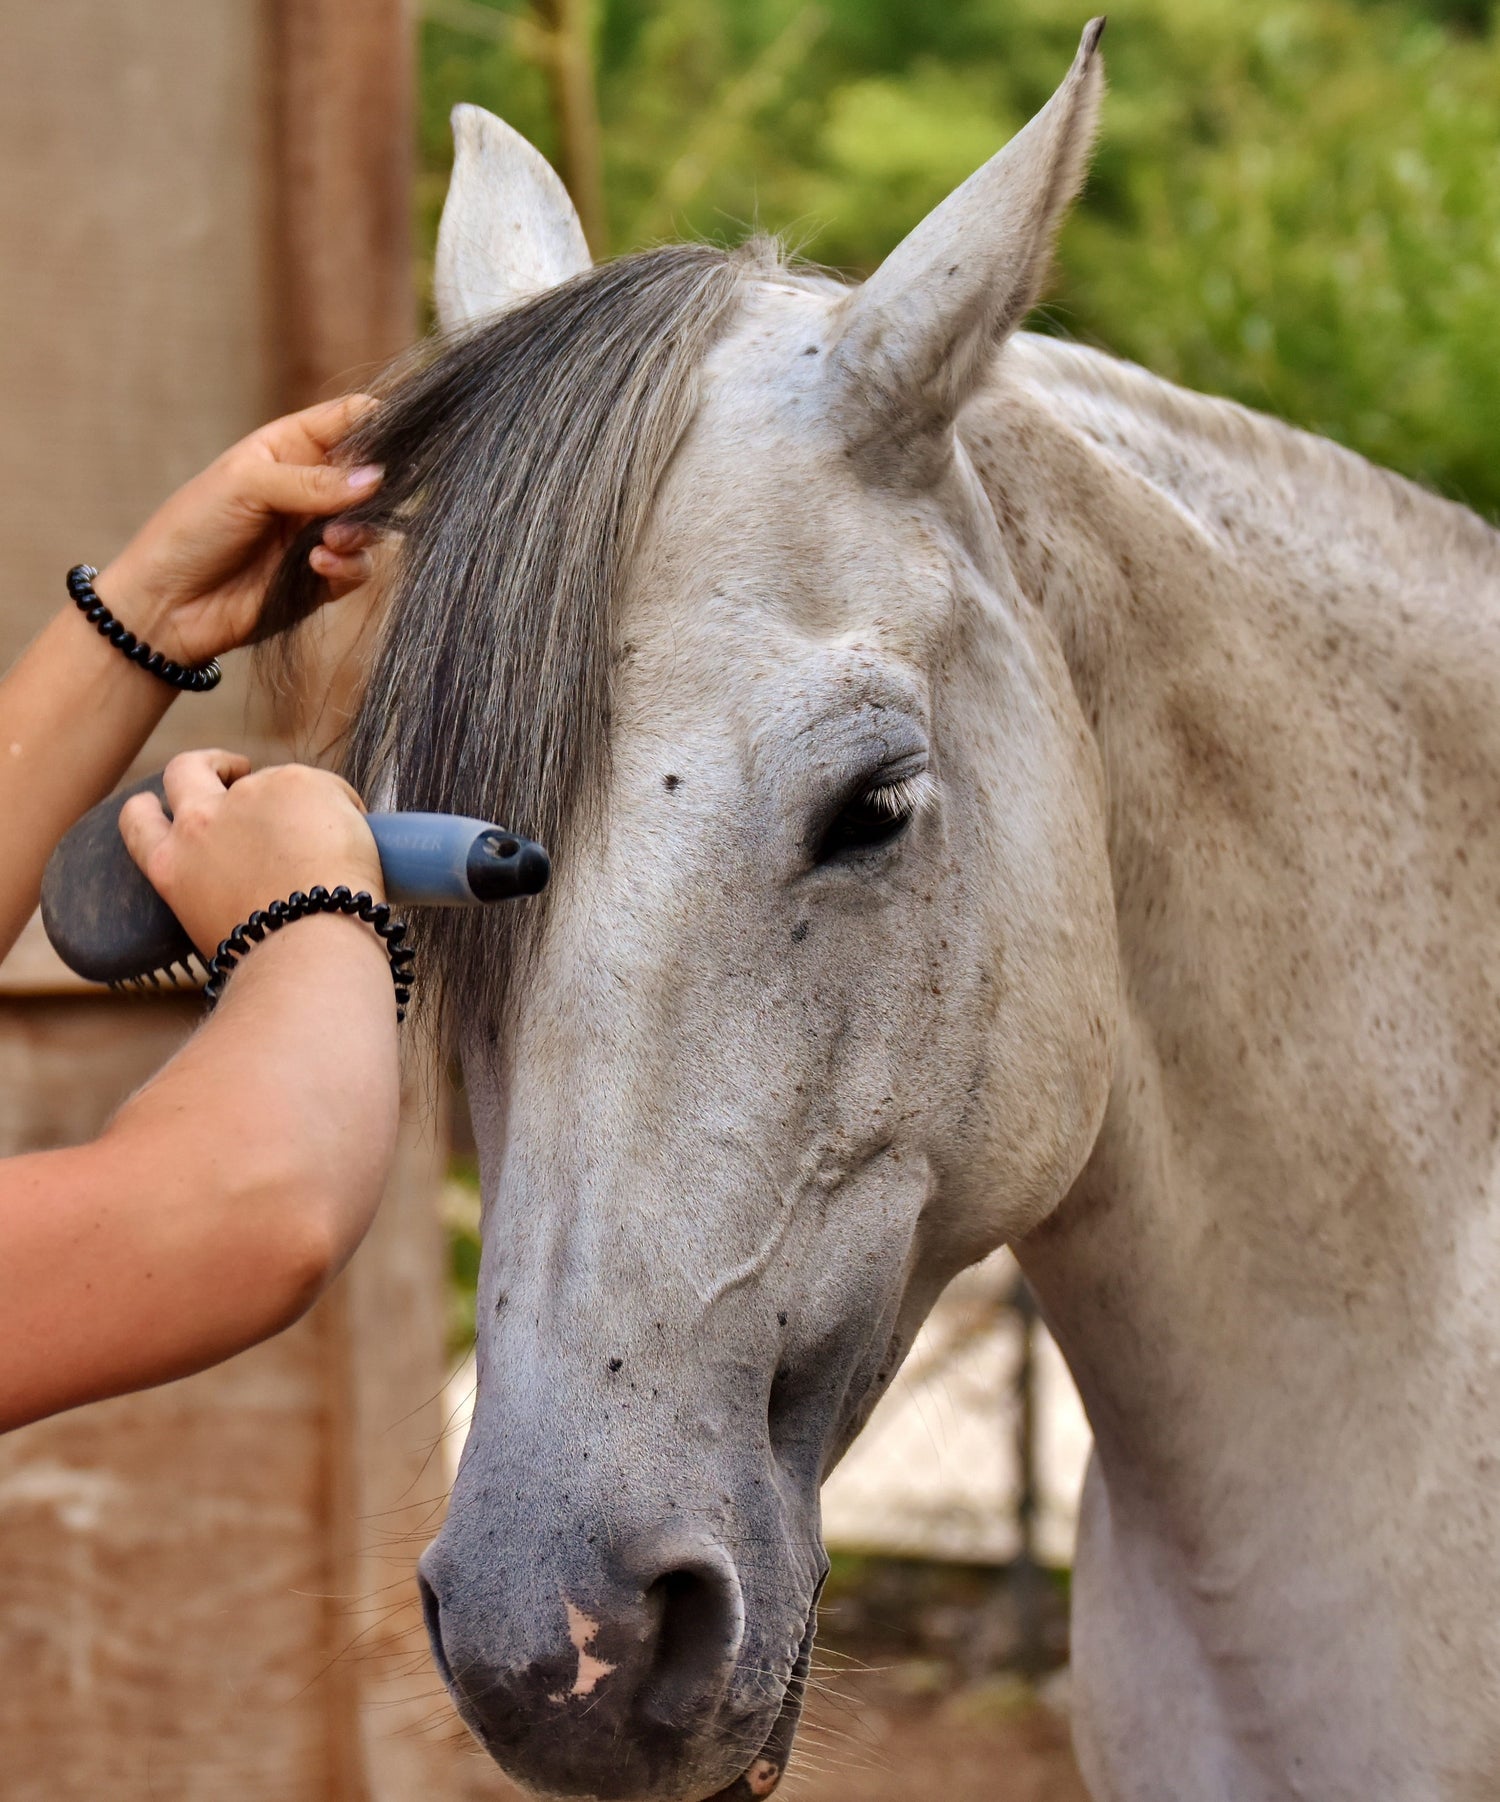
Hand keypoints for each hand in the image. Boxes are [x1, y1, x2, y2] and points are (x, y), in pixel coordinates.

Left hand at [91, 397, 383, 665]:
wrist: (167, 605)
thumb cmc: (192, 530)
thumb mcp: (246, 487)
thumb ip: (312, 482)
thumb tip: (377, 479)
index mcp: (290, 446)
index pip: (352, 418)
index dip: (381, 422)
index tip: (397, 442)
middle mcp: (312, 486)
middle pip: (374, 473)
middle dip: (377, 488)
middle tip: (362, 504)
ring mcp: (319, 531)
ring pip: (373, 524)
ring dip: (360, 532)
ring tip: (330, 542)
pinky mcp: (323, 576)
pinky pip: (359, 566)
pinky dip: (347, 566)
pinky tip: (316, 567)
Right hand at [118, 750, 384, 955]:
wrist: (310, 948)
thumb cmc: (273, 955)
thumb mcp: (216, 926)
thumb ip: (218, 887)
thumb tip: (253, 874)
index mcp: (170, 864)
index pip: (139, 818)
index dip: (153, 804)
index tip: (171, 799)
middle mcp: (200, 823)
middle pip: (186, 768)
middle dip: (209, 763)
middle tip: (237, 768)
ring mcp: (246, 797)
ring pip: (273, 781)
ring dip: (298, 803)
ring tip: (330, 852)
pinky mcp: (294, 782)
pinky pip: (325, 787)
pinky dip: (342, 810)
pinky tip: (352, 848)